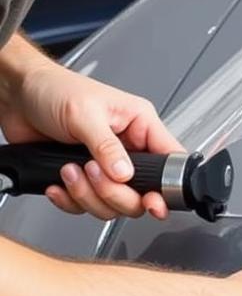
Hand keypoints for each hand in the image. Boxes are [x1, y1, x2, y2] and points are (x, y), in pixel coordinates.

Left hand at [0, 56, 182, 219]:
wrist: (17, 95)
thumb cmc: (54, 90)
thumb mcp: (85, 114)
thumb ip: (106, 146)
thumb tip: (124, 173)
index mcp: (139, 125)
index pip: (169, 159)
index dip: (167, 185)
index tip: (155, 202)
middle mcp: (126, 148)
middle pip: (140, 193)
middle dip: (114, 193)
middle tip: (94, 173)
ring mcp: (105, 166)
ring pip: (112, 204)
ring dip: (86, 195)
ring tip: (70, 170)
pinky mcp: (83, 178)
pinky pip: (85, 205)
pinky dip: (69, 200)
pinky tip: (59, 183)